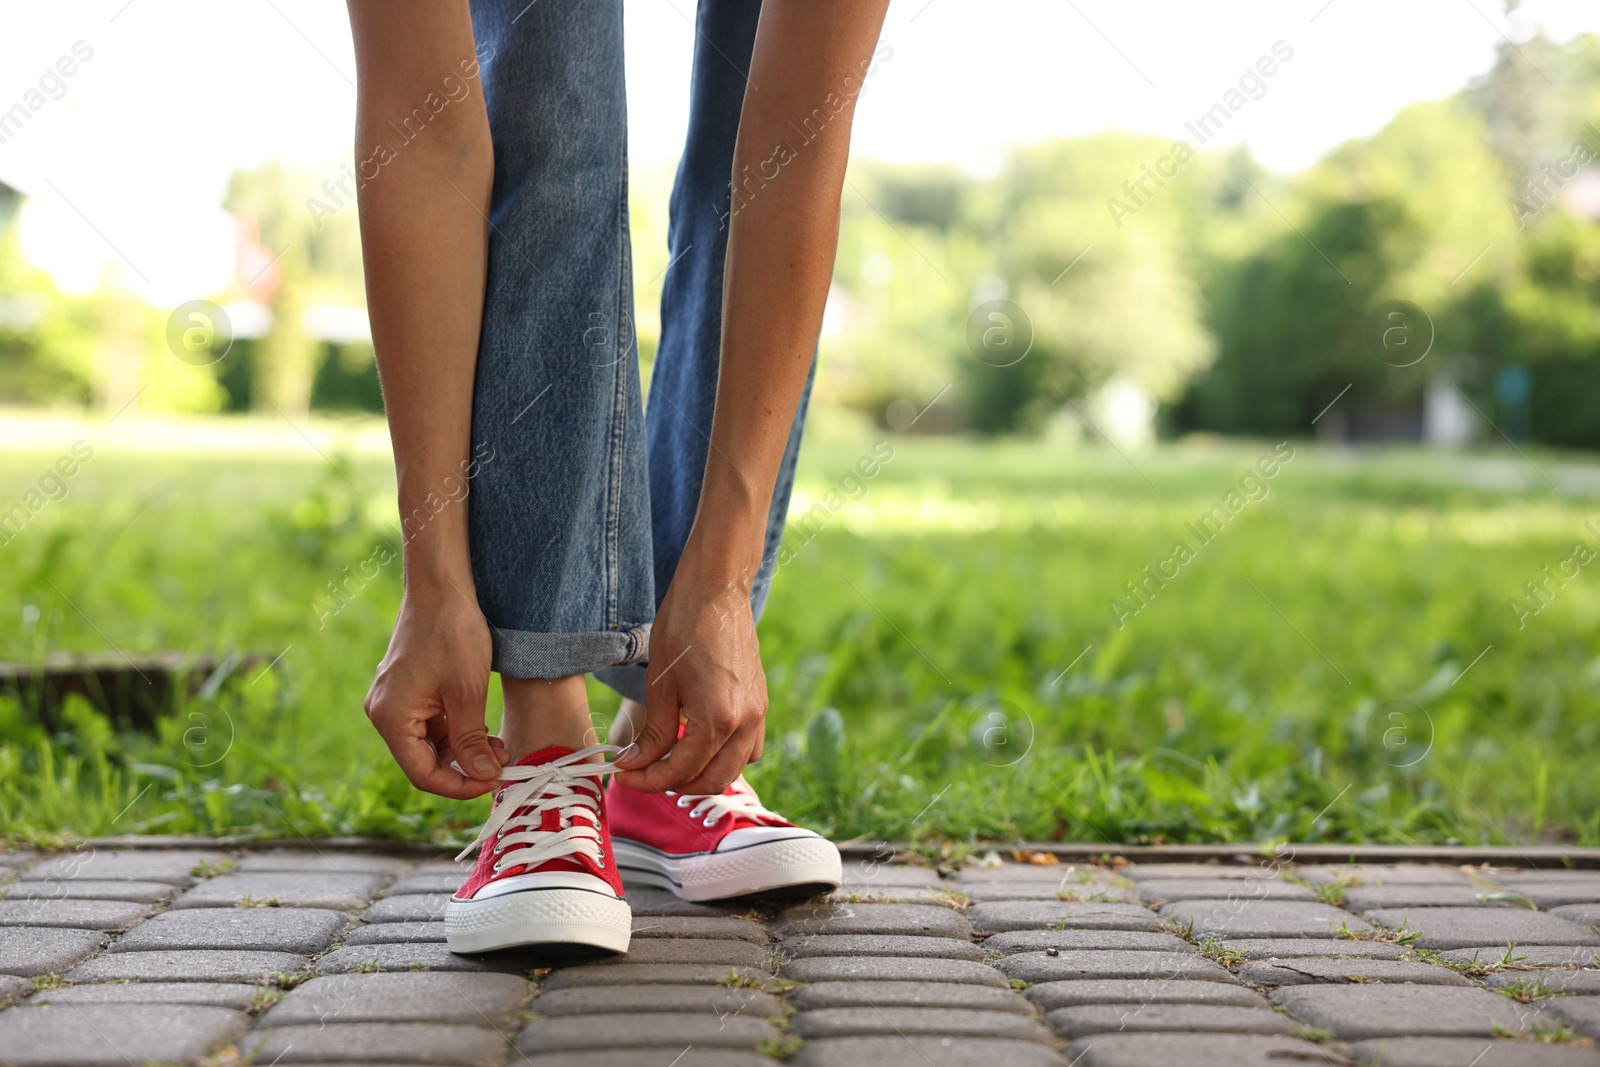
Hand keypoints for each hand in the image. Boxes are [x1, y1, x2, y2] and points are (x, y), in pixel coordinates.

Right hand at [364, 576, 507, 798]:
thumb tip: (483, 777)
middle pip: (423, 761)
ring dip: (463, 751)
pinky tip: (484, 730)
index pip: (423, 773)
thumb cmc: (452, 633)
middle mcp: (384, 713)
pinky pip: (430, 724)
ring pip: (429, 745)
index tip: (493, 782)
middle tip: (501, 763)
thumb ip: (472, 741)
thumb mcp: (468, 693)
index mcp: (391, 718)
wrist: (442, 586)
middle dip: (464, 768)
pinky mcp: (407, 691)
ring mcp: (394, 700)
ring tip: (498, 746)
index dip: (459, 785)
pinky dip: (456, 732)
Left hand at [613, 557, 766, 794]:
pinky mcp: (760, 704)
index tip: (622, 774)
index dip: (647, 780)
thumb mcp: (660, 684)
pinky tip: (696, 744)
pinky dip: (723, 757)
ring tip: (668, 762)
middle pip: (712, 780)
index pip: (680, 770)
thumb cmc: (683, 627)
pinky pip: (747, 748)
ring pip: (733, 768)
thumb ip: (653, 733)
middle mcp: (745, 722)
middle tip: (642, 773)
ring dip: (701, 774)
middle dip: (673, 783)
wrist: (716, 590)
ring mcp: (758, 713)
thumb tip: (634, 764)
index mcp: (717, 719)